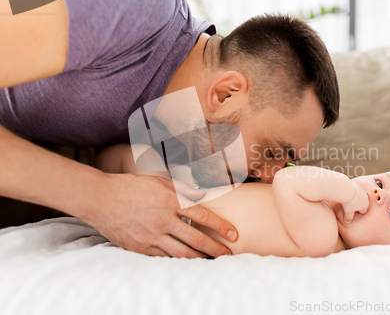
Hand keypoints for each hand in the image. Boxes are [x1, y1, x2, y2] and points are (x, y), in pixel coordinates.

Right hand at [82, 173, 237, 257]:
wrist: (101, 199)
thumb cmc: (132, 186)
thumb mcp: (160, 181)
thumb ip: (183, 189)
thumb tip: (203, 194)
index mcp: (170, 201)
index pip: (202, 216)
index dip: (220, 226)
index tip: (233, 234)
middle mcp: (163, 220)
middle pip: (196, 239)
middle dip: (215, 249)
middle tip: (228, 255)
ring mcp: (151, 235)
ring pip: (181, 253)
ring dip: (199, 259)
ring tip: (211, 262)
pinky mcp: (140, 247)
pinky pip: (163, 257)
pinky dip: (177, 261)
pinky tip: (187, 263)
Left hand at [341, 182, 368, 222]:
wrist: (346, 189)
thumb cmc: (348, 202)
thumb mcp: (348, 212)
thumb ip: (349, 217)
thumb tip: (348, 221)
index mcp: (365, 206)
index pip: (363, 212)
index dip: (356, 212)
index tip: (350, 211)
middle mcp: (366, 198)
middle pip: (362, 204)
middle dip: (357, 205)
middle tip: (349, 206)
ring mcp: (363, 191)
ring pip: (360, 197)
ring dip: (355, 198)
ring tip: (348, 199)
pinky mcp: (358, 186)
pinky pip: (356, 191)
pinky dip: (353, 192)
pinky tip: (347, 193)